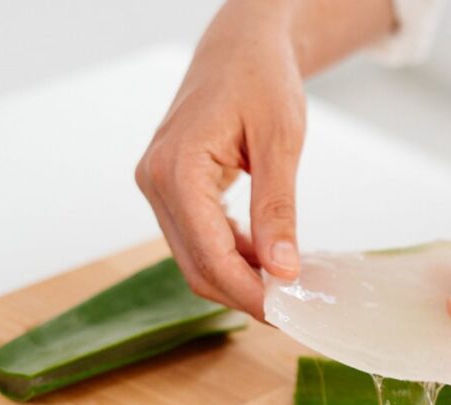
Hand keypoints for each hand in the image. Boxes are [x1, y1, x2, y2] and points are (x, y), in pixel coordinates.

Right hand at [136, 1, 307, 319]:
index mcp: (175, 169)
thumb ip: (277, 208)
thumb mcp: (280, 142)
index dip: (251, 293)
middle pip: (198, 267)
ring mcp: (158, 187)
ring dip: (241, 280)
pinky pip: (199, 240)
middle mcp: (155, 182)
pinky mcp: (171, 190)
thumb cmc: (261, 78)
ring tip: (289, 288)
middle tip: (295, 310)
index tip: (290, 314)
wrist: (241, 45)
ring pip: (196, 259)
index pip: (211, 256)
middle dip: (246, 295)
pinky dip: (234, 257)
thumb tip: (283, 269)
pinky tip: (270, 260)